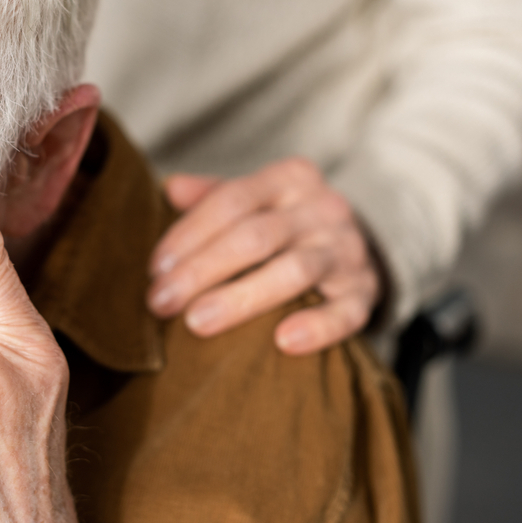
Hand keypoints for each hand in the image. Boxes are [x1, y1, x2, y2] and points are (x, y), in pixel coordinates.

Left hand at [147, 158, 379, 354]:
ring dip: (241, 298)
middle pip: (256, 236)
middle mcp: (322, 208)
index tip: (155, 269)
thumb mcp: (256, 199)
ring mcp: (347, 250)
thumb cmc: (288, 223)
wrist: (360, 245)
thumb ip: (213, 195)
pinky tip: (283, 343)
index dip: (189, 234)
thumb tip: (170, 189)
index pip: (232, 200)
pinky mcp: (366, 291)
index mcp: (289, 179)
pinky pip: (346, 311)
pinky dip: (317, 326)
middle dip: (201, 270)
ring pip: (294, 271)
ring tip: (197, 322)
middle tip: (161, 302)